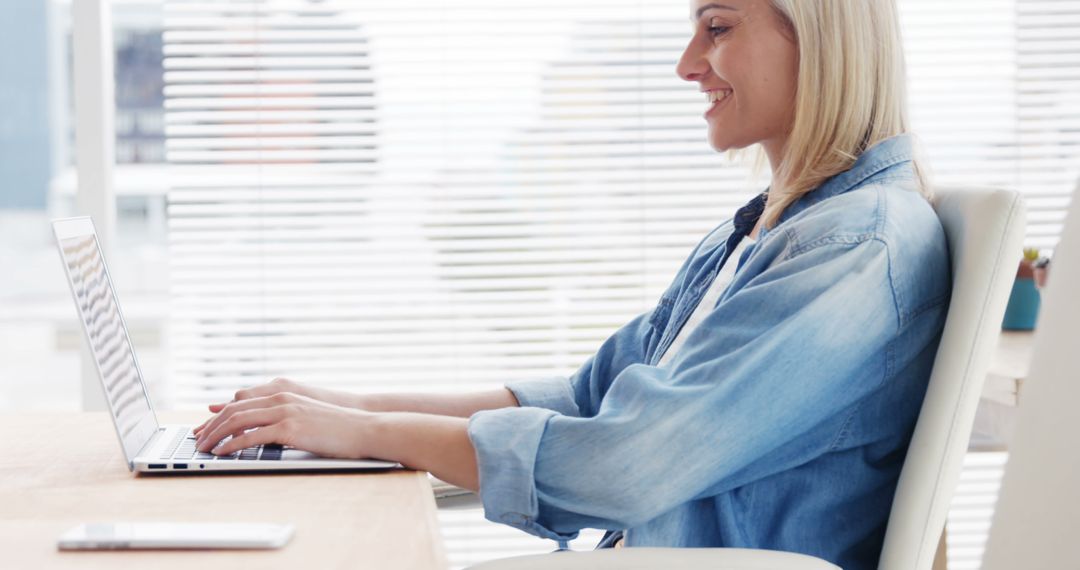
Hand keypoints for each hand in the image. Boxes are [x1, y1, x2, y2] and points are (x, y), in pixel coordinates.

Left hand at [193, 391, 374, 458]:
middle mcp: (280, 398)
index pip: (241, 401)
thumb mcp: (306, 415)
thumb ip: (283, 415)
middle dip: (211, 426)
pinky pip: (251, 436)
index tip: (206, 428)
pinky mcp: (289, 428)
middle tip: (197, 440)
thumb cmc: (337, 426)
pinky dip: (232, 444)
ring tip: (203, 448)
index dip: (219, 415)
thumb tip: (263, 429)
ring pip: (238, 421)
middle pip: (234, 409)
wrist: (363, 428)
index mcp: (283, 392)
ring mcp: (285, 411)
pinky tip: (222, 453)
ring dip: (216, 435)